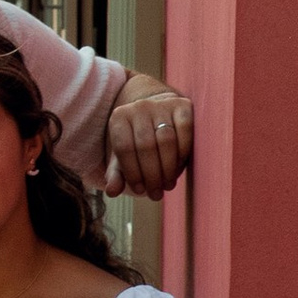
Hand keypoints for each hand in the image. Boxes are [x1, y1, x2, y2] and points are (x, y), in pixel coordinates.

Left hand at [105, 82, 192, 196]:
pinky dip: (183, 153)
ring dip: (168, 168)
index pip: (124, 148)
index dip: (132, 173)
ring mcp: (161, 104)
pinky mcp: (183, 105)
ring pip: (166, 140)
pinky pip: (185, 131)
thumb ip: (117, 174)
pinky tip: (179, 168)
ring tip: (167, 185)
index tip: (140, 190)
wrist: (160, 115)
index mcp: (119, 117)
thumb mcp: (124, 157)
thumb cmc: (138, 141)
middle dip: (152, 175)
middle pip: (146, 146)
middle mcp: (139, 107)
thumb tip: (111, 192)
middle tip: (156, 193)